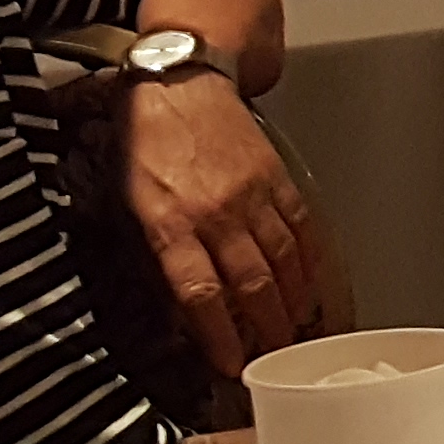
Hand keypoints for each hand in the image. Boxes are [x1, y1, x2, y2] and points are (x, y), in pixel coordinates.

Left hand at [122, 74, 327, 376]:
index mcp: (171, 222)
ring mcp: (251, 195)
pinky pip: (301, 227)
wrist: (178, 79)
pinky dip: (312, 260)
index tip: (231, 364)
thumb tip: (178, 299)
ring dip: (292, 303)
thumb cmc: (146, 139)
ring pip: (282, 261)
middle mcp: (215, 212)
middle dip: (265, 330)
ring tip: (298, 332)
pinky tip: (315, 281)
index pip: (201, 292)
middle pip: (251, 284)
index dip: (219, 335)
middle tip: (274, 359)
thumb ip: (155, 251)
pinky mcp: (275, 178)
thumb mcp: (128, 202)